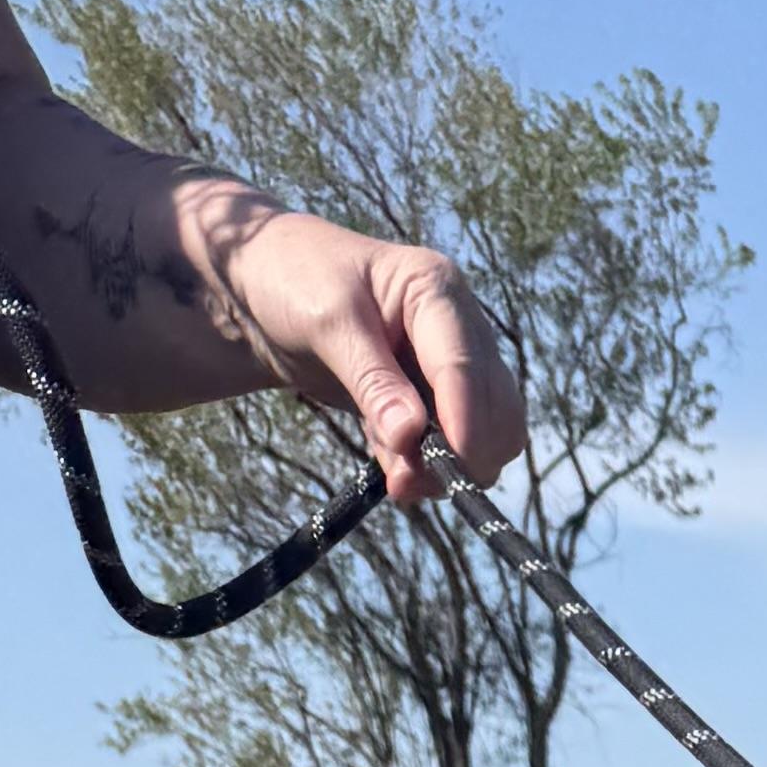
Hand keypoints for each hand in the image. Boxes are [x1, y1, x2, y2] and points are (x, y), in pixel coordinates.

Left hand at [208, 202, 523, 503]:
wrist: (269, 286)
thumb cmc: (294, 281)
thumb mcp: (327, 324)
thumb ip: (372, 381)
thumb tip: (412, 437)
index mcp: (436, 290)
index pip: (466, 367)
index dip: (465, 425)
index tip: (449, 473)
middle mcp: (459, 327)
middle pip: (497, 409)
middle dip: (462, 455)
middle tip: (406, 485)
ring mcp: (454, 366)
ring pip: (487, 437)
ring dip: (446, 468)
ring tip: (393, 475)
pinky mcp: (439, 399)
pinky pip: (456, 448)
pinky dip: (428, 467)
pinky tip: (390, 460)